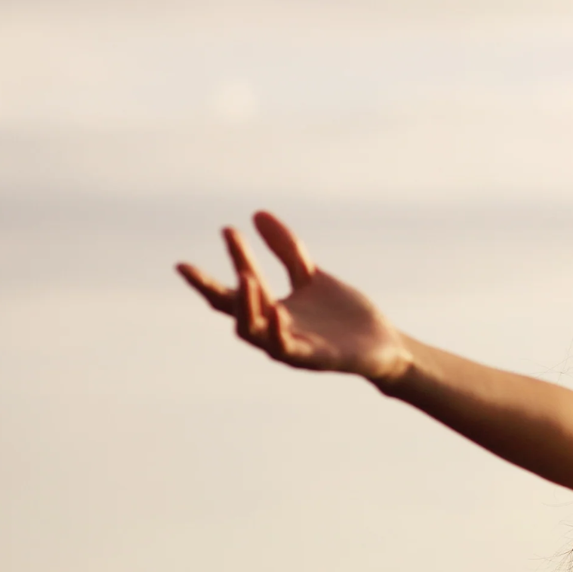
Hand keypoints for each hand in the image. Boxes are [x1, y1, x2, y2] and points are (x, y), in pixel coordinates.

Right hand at [177, 211, 412, 383]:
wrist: (383, 344)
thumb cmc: (343, 314)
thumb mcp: (311, 275)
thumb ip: (286, 250)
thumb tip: (256, 213)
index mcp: (271, 309)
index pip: (241, 282)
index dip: (234, 257)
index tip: (227, 228)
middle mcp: (272, 328)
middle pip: (231, 310)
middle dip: (209, 288)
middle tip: (189, 267)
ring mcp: (290, 345)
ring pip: (252, 331)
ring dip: (246, 305)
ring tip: (245, 278)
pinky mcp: (313, 358)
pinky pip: (286, 348)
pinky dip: (277, 330)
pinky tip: (277, 309)